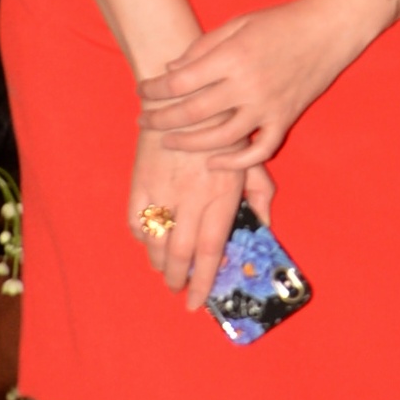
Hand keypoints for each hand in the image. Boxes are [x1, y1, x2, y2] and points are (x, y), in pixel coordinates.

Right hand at [129, 136, 272, 313]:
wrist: (187, 98)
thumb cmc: (225, 128)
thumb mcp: (252, 161)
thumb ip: (261, 195)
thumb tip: (264, 226)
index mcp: (222, 196)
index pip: (212, 250)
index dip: (204, 281)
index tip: (197, 301)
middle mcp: (191, 199)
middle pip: (180, 253)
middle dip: (176, 279)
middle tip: (177, 289)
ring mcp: (163, 191)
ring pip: (155, 242)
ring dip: (157, 263)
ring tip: (164, 270)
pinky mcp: (140, 181)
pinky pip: (135, 220)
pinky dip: (141, 236)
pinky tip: (148, 240)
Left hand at [136, 0, 356, 169]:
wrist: (330, 29)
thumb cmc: (281, 21)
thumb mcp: (238, 24)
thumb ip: (203, 47)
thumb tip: (171, 70)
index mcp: (233, 57)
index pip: (180, 81)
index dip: (154, 89)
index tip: (142, 91)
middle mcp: (248, 85)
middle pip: (193, 113)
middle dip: (161, 119)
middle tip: (143, 121)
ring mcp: (268, 106)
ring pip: (221, 138)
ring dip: (190, 144)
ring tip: (170, 141)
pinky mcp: (285, 119)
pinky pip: (259, 151)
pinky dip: (236, 162)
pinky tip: (214, 163)